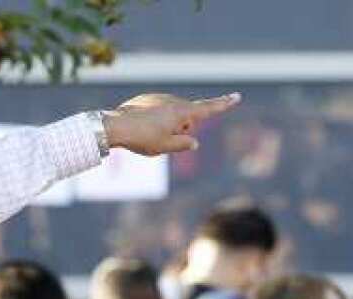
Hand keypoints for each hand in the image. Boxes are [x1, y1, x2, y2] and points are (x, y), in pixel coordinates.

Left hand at [103, 92, 240, 155]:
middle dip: (181, 129)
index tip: (237, 96)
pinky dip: (154, 120)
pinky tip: (140, 128)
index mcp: (182, 112)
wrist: (116, 126)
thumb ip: (183, 144)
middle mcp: (173, 101)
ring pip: (170, 115)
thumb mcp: (165, 147)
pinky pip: (157, 111)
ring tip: (148, 135)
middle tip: (163, 141)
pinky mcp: (146, 98)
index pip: (208, 109)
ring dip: (166, 125)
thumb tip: (193, 142)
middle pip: (186, 118)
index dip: (223, 104)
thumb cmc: (143, 138)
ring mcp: (159, 98)